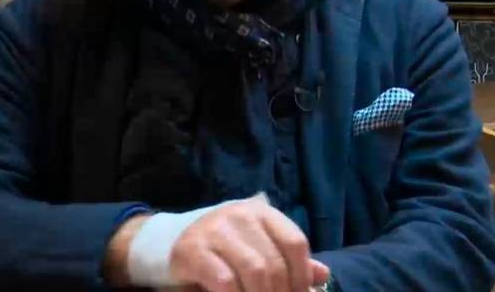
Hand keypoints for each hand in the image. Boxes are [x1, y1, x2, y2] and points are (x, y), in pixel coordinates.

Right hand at [169, 194, 329, 291]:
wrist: (172, 242)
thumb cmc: (224, 249)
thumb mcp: (258, 247)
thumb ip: (288, 260)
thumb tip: (322, 275)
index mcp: (262, 212)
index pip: (295, 242)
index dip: (302, 276)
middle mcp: (240, 215)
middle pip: (274, 262)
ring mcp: (216, 230)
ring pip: (254, 271)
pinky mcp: (192, 249)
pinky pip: (224, 281)